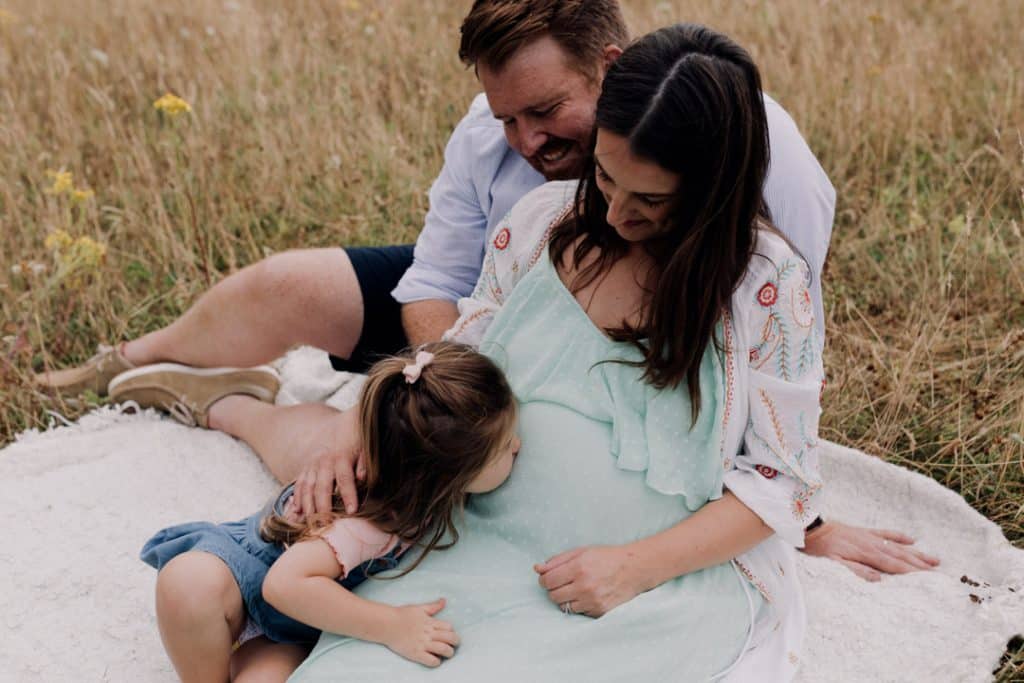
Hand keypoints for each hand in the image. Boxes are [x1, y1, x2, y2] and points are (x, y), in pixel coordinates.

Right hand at [292, 412, 366, 516]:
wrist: (342, 425)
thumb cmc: (358, 440)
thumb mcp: (366, 446)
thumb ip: (365, 462)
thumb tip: (363, 478)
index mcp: (341, 457)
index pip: (344, 479)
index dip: (348, 495)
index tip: (352, 511)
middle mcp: (324, 462)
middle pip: (322, 487)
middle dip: (323, 507)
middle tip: (326, 524)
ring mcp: (312, 465)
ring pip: (307, 488)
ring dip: (308, 506)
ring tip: (311, 524)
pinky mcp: (306, 468)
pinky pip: (299, 484)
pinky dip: (297, 498)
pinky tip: (296, 512)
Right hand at [385, 598, 459, 666]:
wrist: (386, 624)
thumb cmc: (402, 615)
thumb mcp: (419, 608)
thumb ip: (433, 606)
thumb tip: (444, 601)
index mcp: (430, 622)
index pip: (449, 627)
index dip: (452, 632)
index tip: (450, 635)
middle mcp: (428, 633)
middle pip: (450, 638)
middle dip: (455, 643)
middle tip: (453, 645)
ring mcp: (422, 644)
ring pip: (444, 649)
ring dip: (449, 653)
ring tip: (447, 654)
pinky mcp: (415, 653)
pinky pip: (431, 660)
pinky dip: (436, 662)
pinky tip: (435, 660)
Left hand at [534, 545, 640, 617]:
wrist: (634, 569)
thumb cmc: (606, 557)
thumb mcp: (581, 552)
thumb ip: (557, 561)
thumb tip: (537, 569)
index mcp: (578, 568)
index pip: (547, 581)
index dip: (544, 579)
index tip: (548, 578)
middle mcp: (585, 586)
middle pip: (553, 596)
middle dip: (554, 589)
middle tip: (563, 582)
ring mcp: (592, 600)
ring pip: (564, 606)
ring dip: (565, 598)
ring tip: (575, 589)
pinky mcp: (599, 611)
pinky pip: (578, 612)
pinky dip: (578, 605)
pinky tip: (586, 595)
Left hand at [802, 520, 939, 580]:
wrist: (809, 527)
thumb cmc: (819, 549)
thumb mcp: (834, 564)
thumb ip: (857, 571)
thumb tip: (880, 579)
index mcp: (866, 554)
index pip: (895, 565)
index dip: (913, 572)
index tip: (931, 579)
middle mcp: (872, 543)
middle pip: (901, 556)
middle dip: (921, 565)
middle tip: (940, 574)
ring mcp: (869, 536)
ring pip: (898, 546)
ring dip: (916, 553)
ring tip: (935, 559)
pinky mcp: (864, 531)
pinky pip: (885, 533)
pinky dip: (899, 536)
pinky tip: (912, 540)